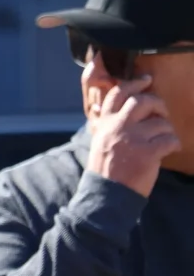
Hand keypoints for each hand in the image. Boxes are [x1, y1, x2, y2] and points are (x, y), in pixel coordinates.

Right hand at [86, 75, 181, 197]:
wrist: (106, 194)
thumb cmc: (106, 169)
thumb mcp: (101, 141)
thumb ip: (111, 124)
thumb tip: (128, 106)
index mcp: (106, 124)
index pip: (118, 94)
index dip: (134, 84)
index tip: (146, 80)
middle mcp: (118, 128)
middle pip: (142, 101)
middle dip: (158, 104)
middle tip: (162, 113)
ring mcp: (133, 139)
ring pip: (161, 123)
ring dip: (167, 131)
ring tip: (164, 141)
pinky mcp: (148, 153)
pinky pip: (170, 140)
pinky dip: (174, 144)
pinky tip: (170, 150)